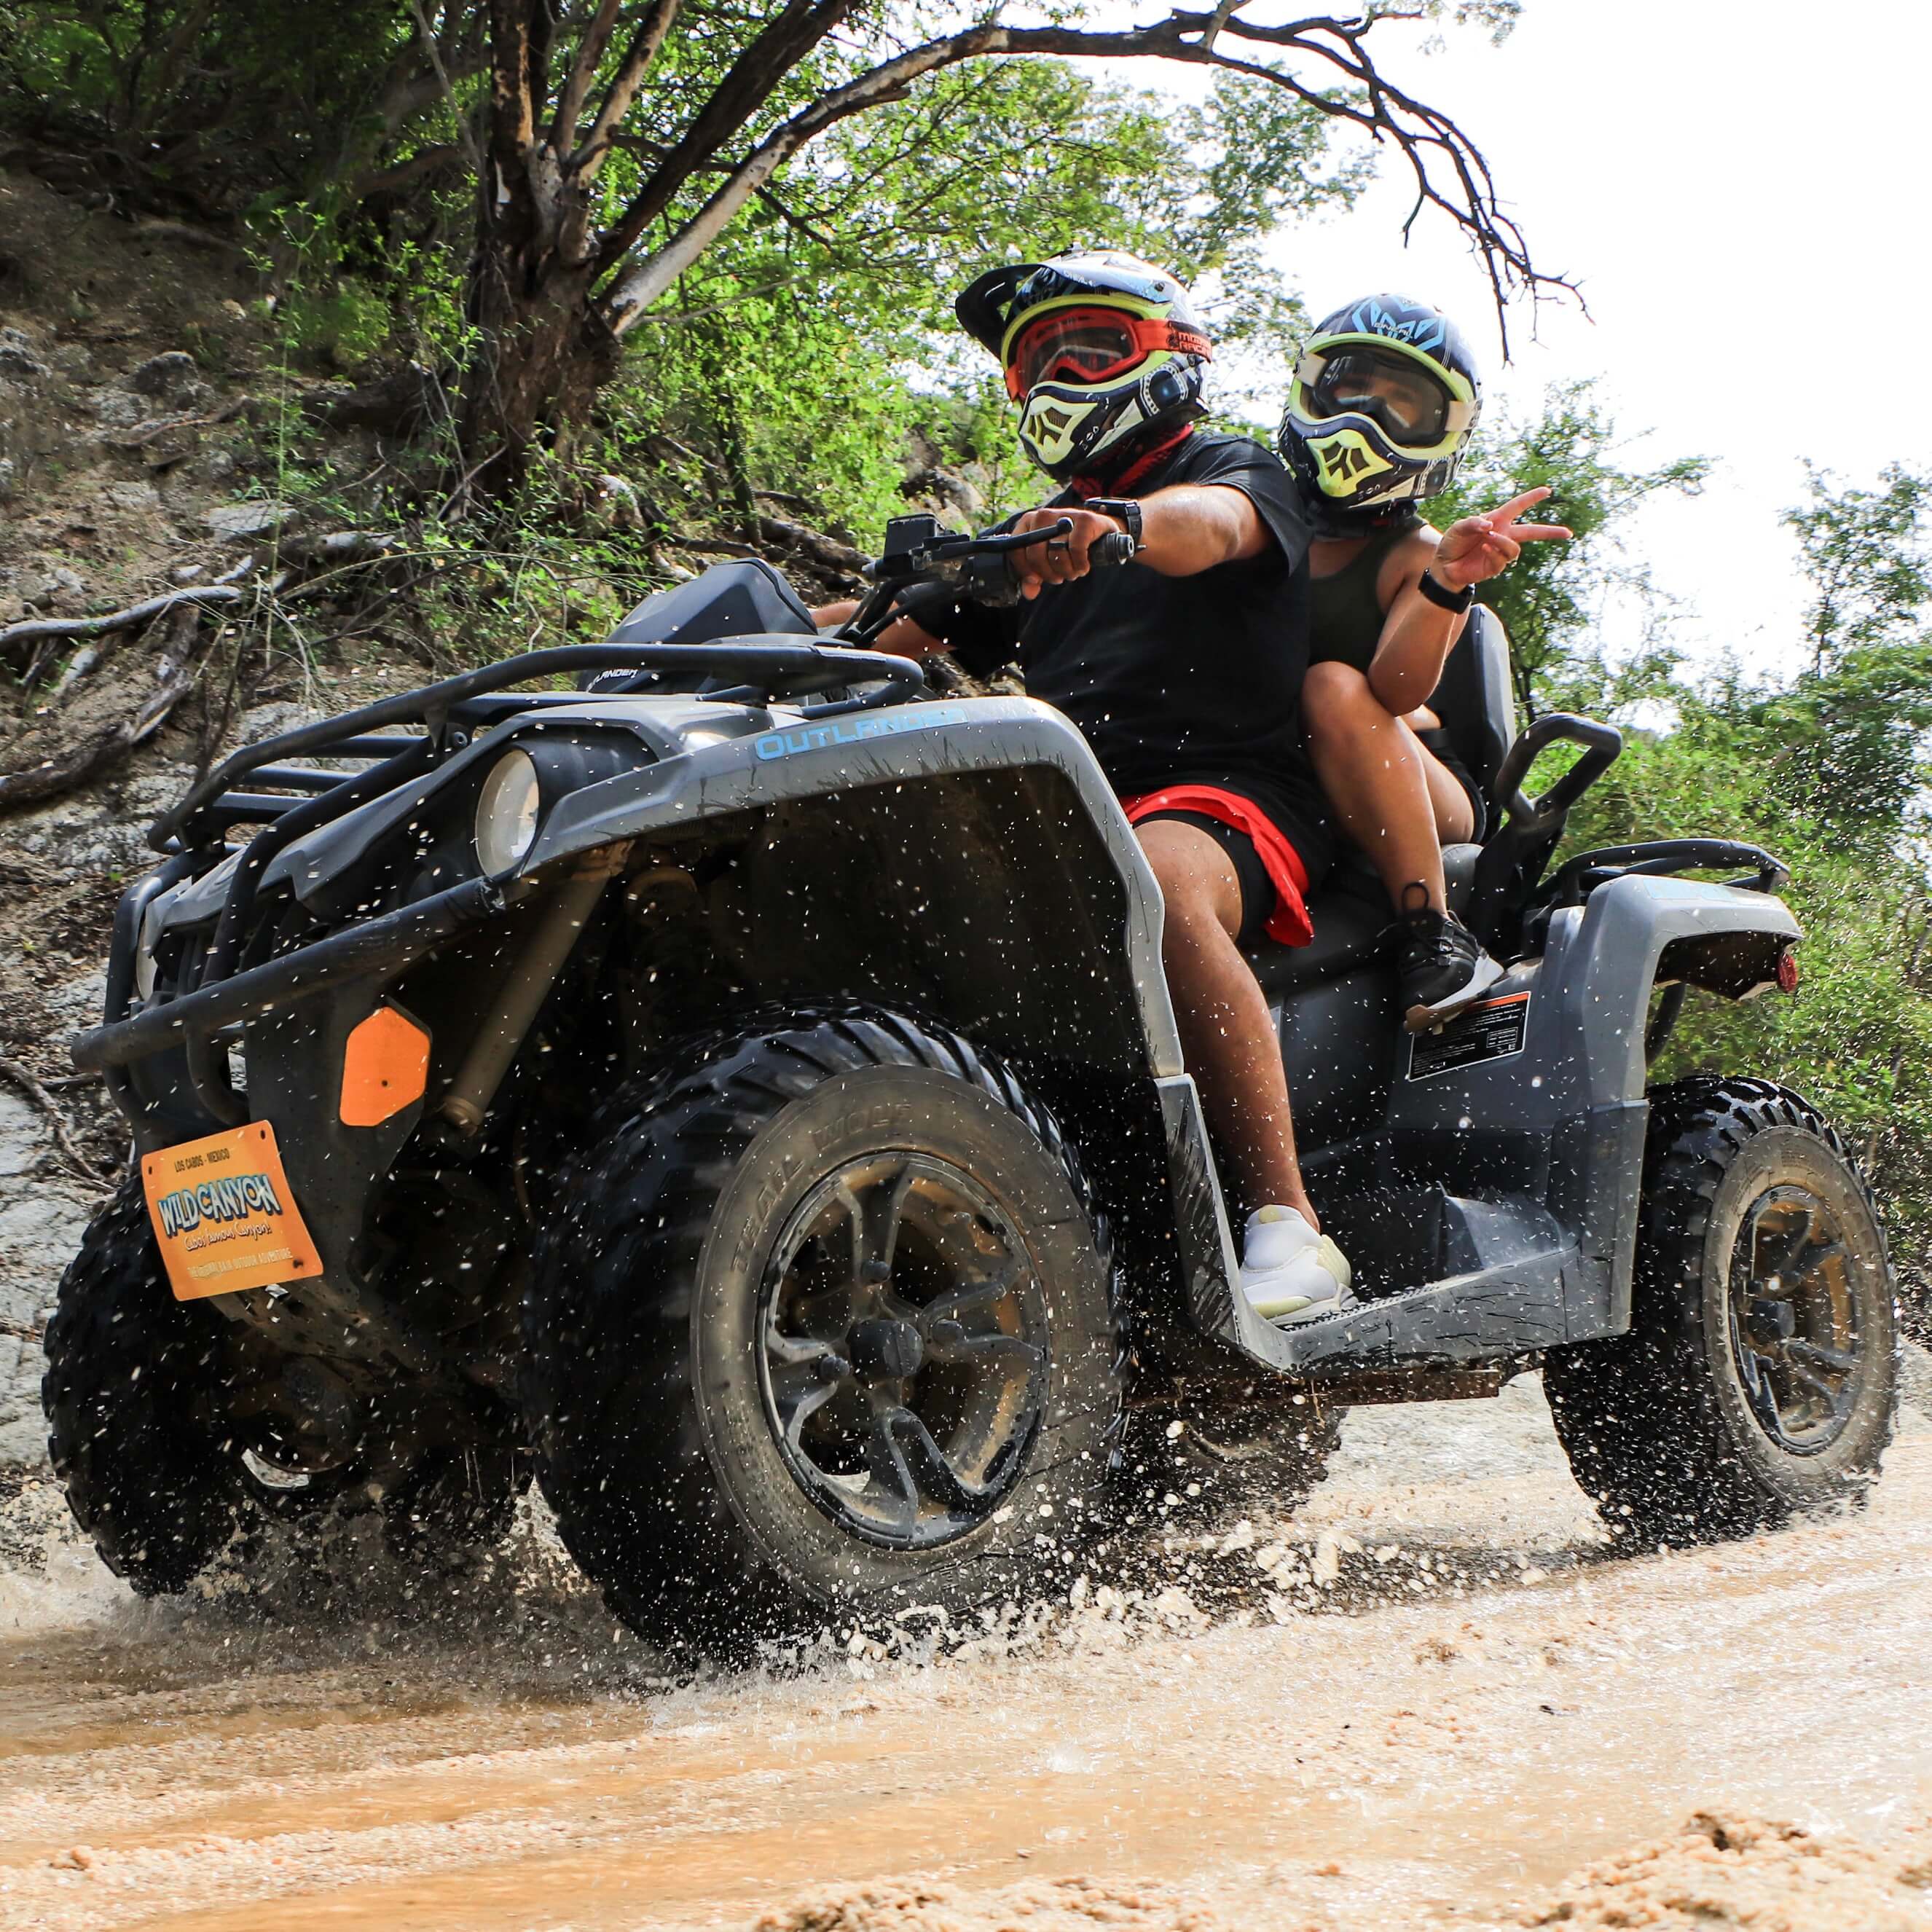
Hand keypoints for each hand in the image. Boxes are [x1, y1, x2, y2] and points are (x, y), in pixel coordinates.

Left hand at [1008, 506, 1128, 600]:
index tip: (1036, 580)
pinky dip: (1080, 564)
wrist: (1100, 532)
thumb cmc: (1068, 546)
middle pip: (1035, 555)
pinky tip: (1083, 566)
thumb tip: (1029, 593)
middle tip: (1059, 577)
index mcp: (1029, 522)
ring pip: (1056, 554)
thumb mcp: (1047, 561)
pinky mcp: (1085, 519)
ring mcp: (1064, 515)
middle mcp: (1043, 515)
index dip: (1025, 571)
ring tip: (1072, 571)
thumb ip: (1034, 577)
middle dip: (1048, 574)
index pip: (1016, 550)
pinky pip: (1076, 550)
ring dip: (1066, 571)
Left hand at [1432, 486, 1571, 592]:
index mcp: (1497, 519)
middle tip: (1568, 533)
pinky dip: (1494, 552)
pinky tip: (1483, 549)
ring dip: (1503, 542)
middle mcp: (1503, 534)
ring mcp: (1501, 551)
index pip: (1518, 506)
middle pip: (1532, 532)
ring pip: (1515, 547)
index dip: (1532, 497)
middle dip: (1550, 532)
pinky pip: (1503, 559)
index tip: (1547, 491)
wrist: (1444, 566)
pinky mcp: (1496, 566)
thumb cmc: (1452, 542)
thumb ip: (1473, 523)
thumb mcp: (1458, 527)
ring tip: (1487, 539)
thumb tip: (1491, 527)